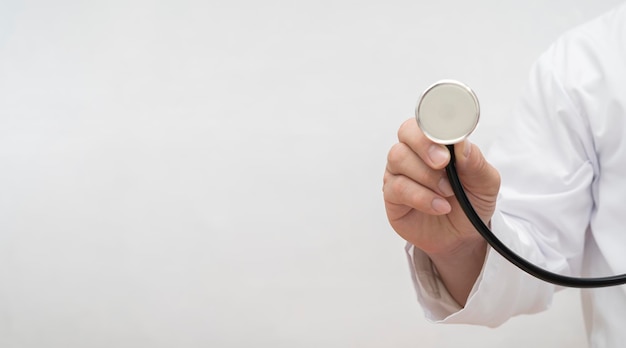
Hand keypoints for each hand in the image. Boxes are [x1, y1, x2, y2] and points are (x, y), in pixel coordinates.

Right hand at [383, 118, 500, 303]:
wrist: (463, 237)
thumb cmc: (471, 203)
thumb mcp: (486, 184)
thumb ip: (476, 163)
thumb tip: (463, 145)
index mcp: (437, 141)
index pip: (428, 119)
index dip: (434, 122)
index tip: (449, 136)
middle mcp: (414, 152)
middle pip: (406, 131)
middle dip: (424, 144)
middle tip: (443, 162)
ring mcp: (400, 172)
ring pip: (398, 158)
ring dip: (426, 175)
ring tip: (447, 193)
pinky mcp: (392, 195)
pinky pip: (397, 187)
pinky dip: (421, 197)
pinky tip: (439, 206)